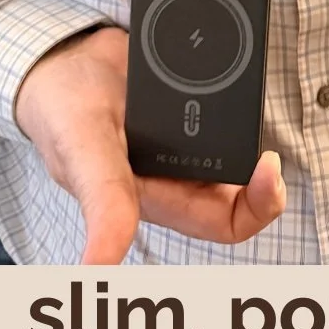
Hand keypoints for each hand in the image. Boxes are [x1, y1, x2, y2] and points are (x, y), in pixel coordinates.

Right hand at [14, 26, 285, 263]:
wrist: (58, 57)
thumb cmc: (60, 113)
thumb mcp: (82, 151)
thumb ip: (102, 202)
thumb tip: (97, 271)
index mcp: (156, 195)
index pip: (222, 222)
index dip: (256, 207)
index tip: (268, 171)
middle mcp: (176, 168)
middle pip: (242, 187)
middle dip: (265, 177)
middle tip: (271, 154)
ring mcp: (184, 133)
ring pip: (238, 142)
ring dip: (252, 128)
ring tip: (253, 102)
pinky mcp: (187, 95)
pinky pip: (223, 99)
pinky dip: (235, 87)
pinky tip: (238, 66)